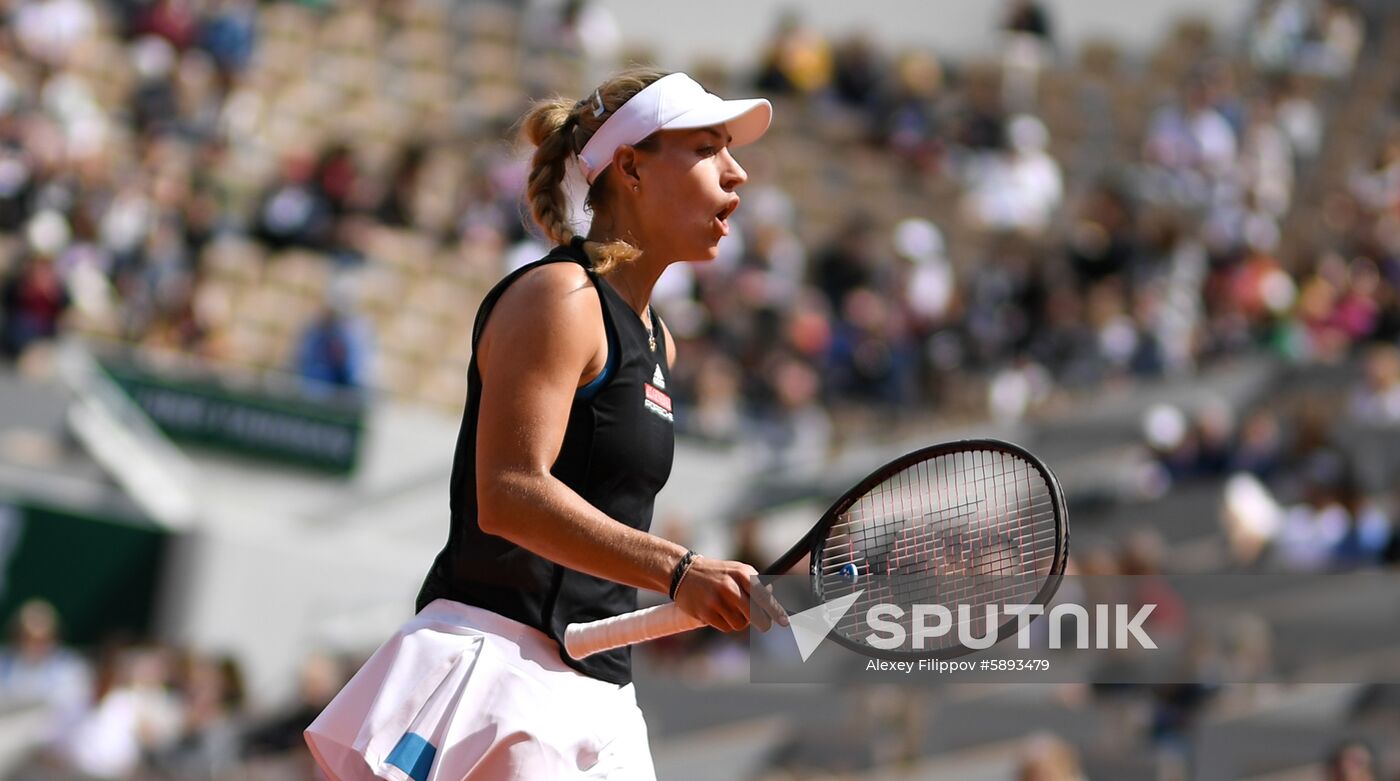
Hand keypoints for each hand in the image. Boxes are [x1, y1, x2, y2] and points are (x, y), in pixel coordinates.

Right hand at [673, 556, 788, 632]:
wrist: (684, 572)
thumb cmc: (718, 574)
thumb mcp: (738, 571)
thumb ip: (756, 584)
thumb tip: (772, 598)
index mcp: (741, 573)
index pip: (763, 596)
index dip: (775, 611)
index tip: (785, 622)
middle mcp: (730, 586)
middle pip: (755, 615)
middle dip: (762, 622)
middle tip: (764, 625)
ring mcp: (716, 600)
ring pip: (740, 624)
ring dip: (740, 621)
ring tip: (731, 609)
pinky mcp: (705, 612)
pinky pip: (726, 627)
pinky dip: (726, 624)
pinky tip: (718, 612)